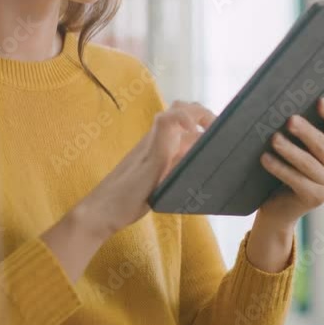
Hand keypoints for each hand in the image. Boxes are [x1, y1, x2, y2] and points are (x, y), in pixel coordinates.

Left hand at [80, 100, 216, 237]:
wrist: (102, 213)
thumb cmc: (125, 193)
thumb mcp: (149, 166)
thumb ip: (164, 140)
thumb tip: (182, 115)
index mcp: (157, 137)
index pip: (180, 110)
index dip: (199, 116)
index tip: (212, 134)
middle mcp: (158, 141)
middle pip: (182, 114)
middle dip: (203, 118)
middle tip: (221, 134)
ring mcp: (157, 154)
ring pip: (181, 133)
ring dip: (199, 134)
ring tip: (215, 149)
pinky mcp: (156, 169)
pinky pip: (178, 151)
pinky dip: (192, 152)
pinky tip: (199, 168)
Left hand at [256, 97, 323, 227]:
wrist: (282, 205)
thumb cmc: (291, 167)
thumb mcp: (301, 148)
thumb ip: (302, 132)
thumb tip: (287, 108)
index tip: (320, 101)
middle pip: (322, 146)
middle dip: (305, 132)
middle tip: (289, 120)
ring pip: (308, 163)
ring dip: (290, 150)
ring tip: (274, 139)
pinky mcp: (316, 198)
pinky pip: (296, 180)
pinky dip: (280, 168)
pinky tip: (266, 158)